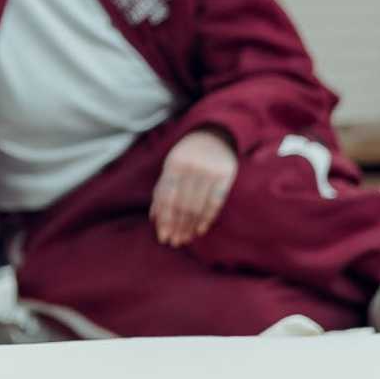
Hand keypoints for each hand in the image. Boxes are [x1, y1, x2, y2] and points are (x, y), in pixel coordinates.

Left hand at [150, 130, 239, 246]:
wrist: (215, 136)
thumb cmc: (187, 156)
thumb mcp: (171, 167)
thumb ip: (161, 190)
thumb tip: (154, 218)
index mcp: (174, 165)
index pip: (167, 198)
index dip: (165, 219)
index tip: (163, 237)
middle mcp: (191, 168)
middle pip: (182, 205)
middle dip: (177, 226)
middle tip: (175, 242)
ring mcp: (209, 172)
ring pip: (198, 206)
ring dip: (190, 226)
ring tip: (185, 239)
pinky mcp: (225, 176)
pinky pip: (215, 202)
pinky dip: (207, 219)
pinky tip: (200, 230)